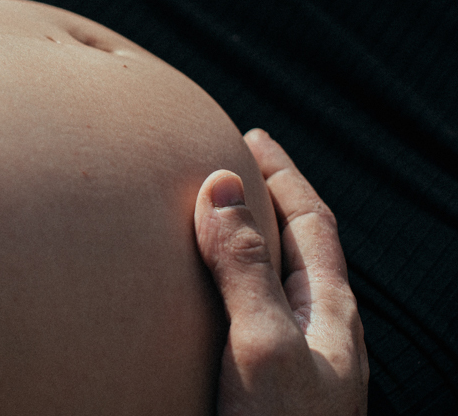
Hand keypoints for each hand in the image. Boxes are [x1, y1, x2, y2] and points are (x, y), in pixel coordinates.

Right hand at [194, 129, 367, 415]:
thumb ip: (243, 267)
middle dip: (265, 202)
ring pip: (270, 286)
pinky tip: (195, 303)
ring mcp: (292, 366)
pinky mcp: (262, 392)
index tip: (250, 135)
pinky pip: (245, 319)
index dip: (283, 174)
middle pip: (296, 249)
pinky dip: (223, 288)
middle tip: (226, 168)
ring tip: (206, 222)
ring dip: (243, 245)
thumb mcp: (262, 344)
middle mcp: (317, 335)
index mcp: (331, 315)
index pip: (312, 222)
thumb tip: (222, 185)